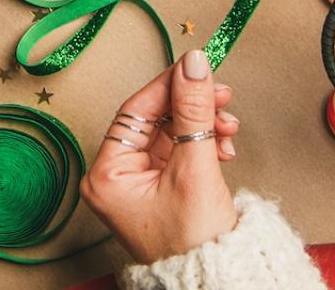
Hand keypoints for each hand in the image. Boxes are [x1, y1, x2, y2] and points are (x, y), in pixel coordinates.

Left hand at [81, 50, 240, 263]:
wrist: (219, 279)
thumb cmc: (196, 242)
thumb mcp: (194, 167)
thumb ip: (193, 111)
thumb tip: (193, 65)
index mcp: (106, 175)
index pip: (135, 111)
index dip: (168, 86)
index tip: (196, 68)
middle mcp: (116, 178)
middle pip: (154, 120)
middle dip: (192, 107)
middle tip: (221, 94)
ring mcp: (139, 184)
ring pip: (171, 133)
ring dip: (202, 125)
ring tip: (228, 128)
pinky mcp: (162, 189)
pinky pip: (180, 151)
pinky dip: (203, 144)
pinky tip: (222, 147)